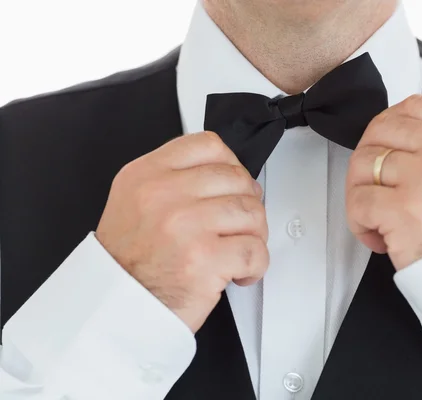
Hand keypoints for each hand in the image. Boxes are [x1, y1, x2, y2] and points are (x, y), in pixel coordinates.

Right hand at [96, 132, 268, 332]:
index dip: (231, 164)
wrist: (115, 309)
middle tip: (240, 225)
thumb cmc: (129, 263)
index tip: (234, 184)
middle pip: (236, 178)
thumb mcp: (134, 202)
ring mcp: (185, 225)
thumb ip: (174, 179)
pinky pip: (255, 250)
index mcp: (146, 175)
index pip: (207, 144)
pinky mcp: (205, 259)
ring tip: (239, 250)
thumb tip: (228, 176)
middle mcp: (163, 195)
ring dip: (255, 235)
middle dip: (248, 204)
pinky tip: (239, 272)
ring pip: (251, 212)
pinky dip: (257, 265)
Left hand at [346, 94, 421, 270]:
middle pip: (382, 129)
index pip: (414, 106)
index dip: (387, 125)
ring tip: (378, 217)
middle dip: (368, 158)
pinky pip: (358, 200)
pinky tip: (378, 237)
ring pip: (363, 162)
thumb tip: (393, 128)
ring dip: (360, 192)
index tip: (383, 147)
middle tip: (374, 186)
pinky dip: (358, 222)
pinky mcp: (405, 211)